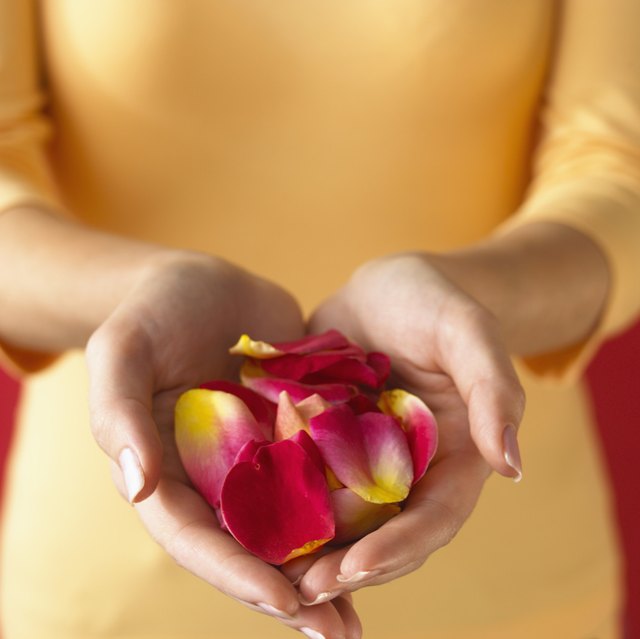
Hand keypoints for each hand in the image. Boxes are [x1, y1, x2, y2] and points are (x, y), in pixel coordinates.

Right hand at [86, 252, 361, 637]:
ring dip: (327, 564)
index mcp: (167, 471)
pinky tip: (389, 525)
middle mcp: (216, 476)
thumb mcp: (123, 351)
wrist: (203, 282)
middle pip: (248, 546)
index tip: (284, 602)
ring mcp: (260, 456)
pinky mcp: (295, 430)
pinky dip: (349, 503)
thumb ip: (118, 414)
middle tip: (340, 633)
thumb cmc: (152, 311)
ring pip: (291, 522)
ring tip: (365, 611)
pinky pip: (322, 473)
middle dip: (291, 592)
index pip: (195, 536)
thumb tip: (136, 485)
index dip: (235, 573)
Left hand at [298, 253, 524, 603]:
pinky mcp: (322, 441)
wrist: (388, 287)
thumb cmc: (437, 302)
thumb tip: (512, 465)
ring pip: (338, 517)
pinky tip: (246, 516)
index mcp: (450, 458)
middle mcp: (405, 470)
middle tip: (302, 590)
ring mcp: (360, 459)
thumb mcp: (468, 332)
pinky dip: (282, 502)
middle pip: (381, 532)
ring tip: (269, 571)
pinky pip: (303, 478)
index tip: (355, 567)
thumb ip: (493, 390)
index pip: (431, 518)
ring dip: (309, 547)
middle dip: (347, 564)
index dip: (398, 548)